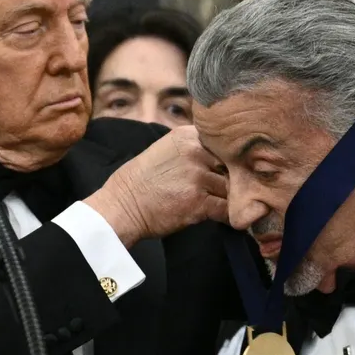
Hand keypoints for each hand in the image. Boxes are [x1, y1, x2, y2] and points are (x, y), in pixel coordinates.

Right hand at [85, 126, 227, 245]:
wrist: (123, 205)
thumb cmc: (141, 181)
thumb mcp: (165, 149)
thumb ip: (192, 148)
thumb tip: (219, 157)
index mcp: (187, 136)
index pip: (223, 144)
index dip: (227, 160)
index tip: (224, 170)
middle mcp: (195, 152)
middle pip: (231, 166)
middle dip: (231, 179)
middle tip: (224, 191)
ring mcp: (198, 176)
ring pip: (231, 188)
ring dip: (229, 199)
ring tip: (220, 205)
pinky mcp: (199, 202)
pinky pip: (227, 210)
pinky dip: (228, 217)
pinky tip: (222, 218)